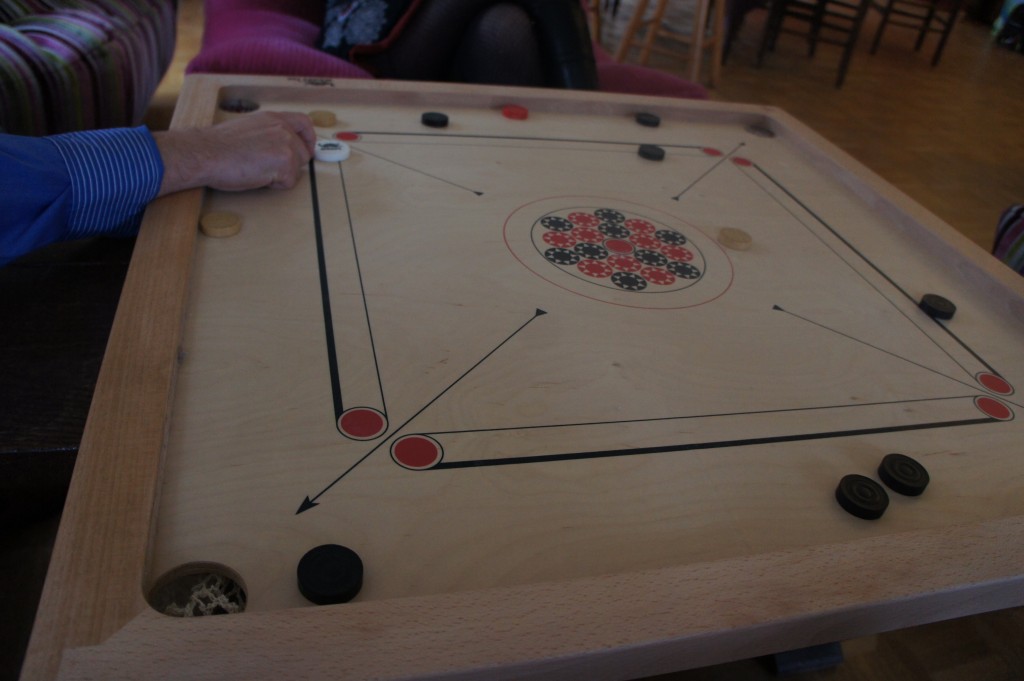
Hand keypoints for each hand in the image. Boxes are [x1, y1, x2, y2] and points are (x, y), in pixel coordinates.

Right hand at [154, 111, 316, 195]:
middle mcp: (283, 128)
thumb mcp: (248, 128)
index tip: (307, 149)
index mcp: (273, 118)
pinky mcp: (285, 162)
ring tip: (257, 170)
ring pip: (297, 169)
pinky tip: (257, 177)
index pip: (304, 123)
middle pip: (303, 153)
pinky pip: (288, 182)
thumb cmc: (218, 145)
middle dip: (290, 165)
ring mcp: (286, 145)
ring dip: (280, 175)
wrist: (207, 153)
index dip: (309, 138)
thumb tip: (274, 146)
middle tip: (266, 167)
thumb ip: (267, 133)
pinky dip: (274, 185)